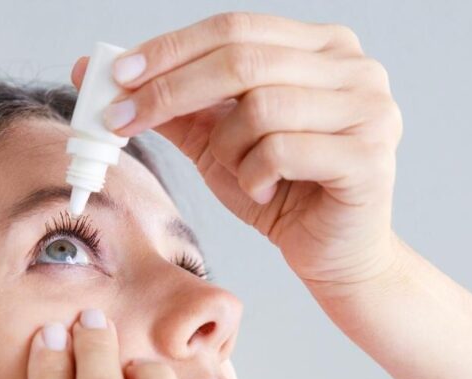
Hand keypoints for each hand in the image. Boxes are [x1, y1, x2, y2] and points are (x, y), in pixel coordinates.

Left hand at [71, 12, 404, 298]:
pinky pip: (281, 149)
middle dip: (170, 91)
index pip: (234, 28)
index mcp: (322, 48)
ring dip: (228, 148)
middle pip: (242, 59)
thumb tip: (101, 71)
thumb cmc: (284, 196)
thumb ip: (176, 106)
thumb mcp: (220, 143)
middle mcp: (355, 67)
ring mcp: (370, 109)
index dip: (171, 49)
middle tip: (123, 119)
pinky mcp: (368, 156)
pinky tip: (265, 192)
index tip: (118, 76)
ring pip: (260, 107)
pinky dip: (255, 175)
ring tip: (239, 173)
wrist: (335, 257)